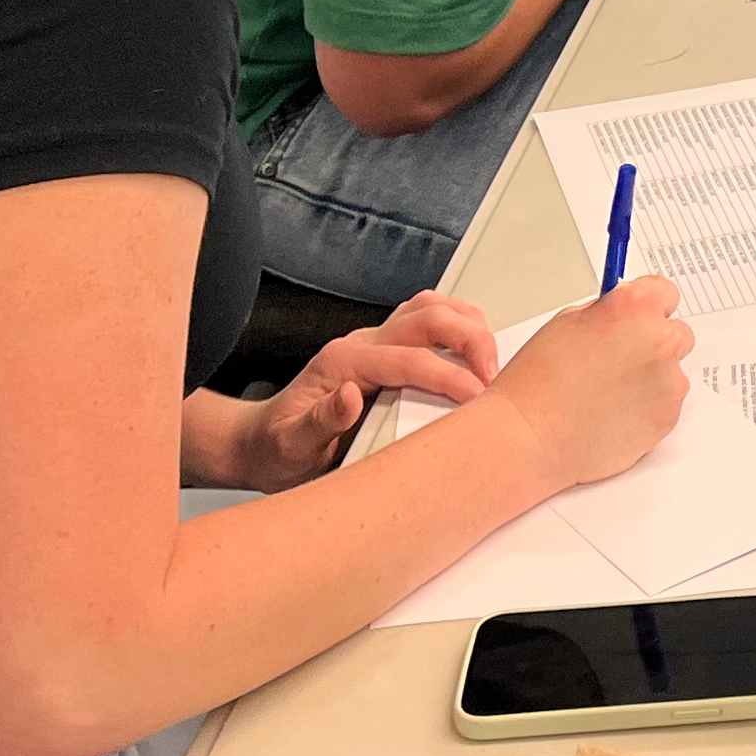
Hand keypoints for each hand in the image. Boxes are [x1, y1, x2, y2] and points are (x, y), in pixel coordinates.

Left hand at [228, 293, 503, 490]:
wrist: (261, 443)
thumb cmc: (280, 448)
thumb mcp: (291, 446)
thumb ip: (319, 422)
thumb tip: (350, 396)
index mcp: (342, 362)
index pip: (409, 359)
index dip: (449, 376)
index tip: (477, 398)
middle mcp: (361, 343)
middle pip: (427, 316)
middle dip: (470, 340)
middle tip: (494, 376)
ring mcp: (374, 341)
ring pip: (430, 307)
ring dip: (468, 324)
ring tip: (491, 360)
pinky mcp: (385, 348)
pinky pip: (427, 318)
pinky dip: (458, 325)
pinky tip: (472, 353)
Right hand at [486, 275, 697, 488]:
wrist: (530, 437)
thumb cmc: (539, 381)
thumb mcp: (568, 322)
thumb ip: (608, 312)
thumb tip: (627, 313)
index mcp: (636, 307)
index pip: (665, 292)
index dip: (647, 306)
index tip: (638, 317)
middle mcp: (661, 340)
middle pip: (676, 333)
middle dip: (653, 342)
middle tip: (618, 359)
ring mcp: (669, 382)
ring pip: (672, 372)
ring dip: (651, 378)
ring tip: (608, 393)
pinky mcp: (668, 418)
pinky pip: (666, 405)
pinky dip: (647, 407)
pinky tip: (612, 413)